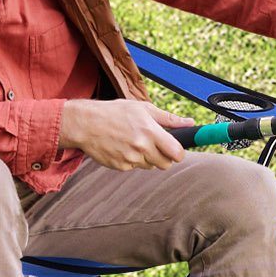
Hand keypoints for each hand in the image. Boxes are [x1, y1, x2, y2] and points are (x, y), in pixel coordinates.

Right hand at [58, 99, 189, 170]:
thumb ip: (168, 118)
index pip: (177, 153)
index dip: (178, 152)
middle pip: (166, 164)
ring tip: (132, 142)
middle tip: (154, 145)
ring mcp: (130, 159)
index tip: (174, 149)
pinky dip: (131, 160)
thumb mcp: (142, 109)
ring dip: (146, 157)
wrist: (85, 123)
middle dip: (164, 156)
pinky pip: (134, 167)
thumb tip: (190, 123)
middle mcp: (141, 147)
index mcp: (150, 131)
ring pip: (150, 166)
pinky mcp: (120, 167)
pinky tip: (121, 147)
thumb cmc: (114, 112)